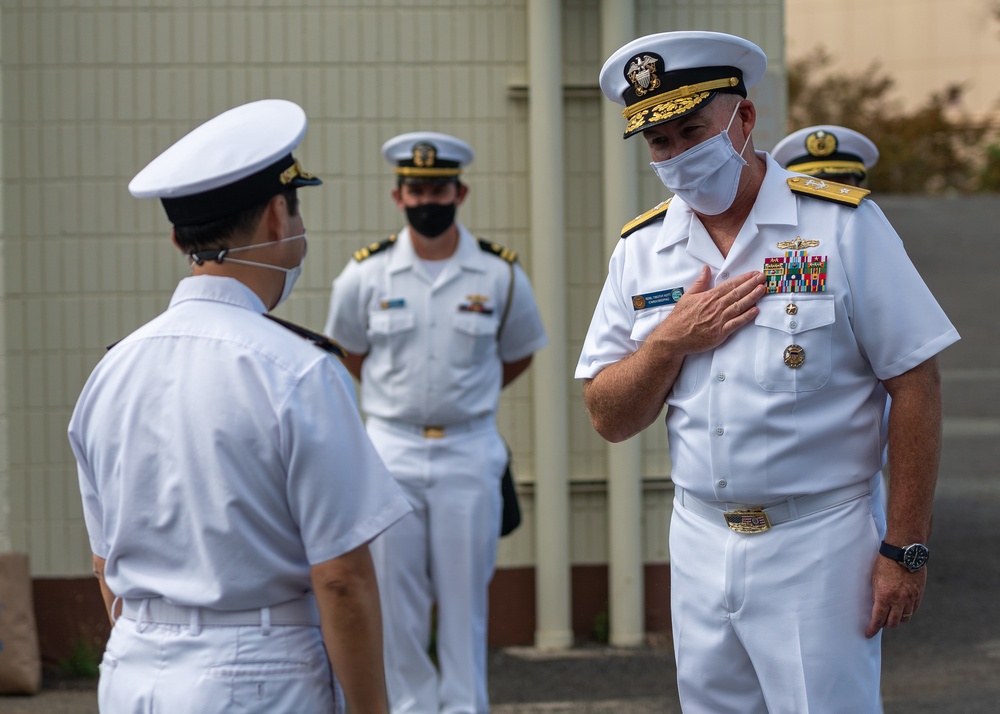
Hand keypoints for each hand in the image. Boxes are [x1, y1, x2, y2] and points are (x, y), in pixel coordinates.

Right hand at [646, 266, 765, 355]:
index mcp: (709, 297)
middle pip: (737, 293)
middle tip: (763, 278)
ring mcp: (719, 319)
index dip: (744, 279)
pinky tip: (755, 310)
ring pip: (739, 306)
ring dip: (752, 297)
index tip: (754, 274)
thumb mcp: (688, 296)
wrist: (674, 337)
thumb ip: (699, 282)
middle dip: (752, 284)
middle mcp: (716, 306)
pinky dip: (746, 317)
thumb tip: (705, 269)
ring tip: (762, 290)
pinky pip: (736, 323)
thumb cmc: (680, 318)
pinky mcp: (720, 332)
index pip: (730, 285)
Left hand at [866, 554, 925, 637]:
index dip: (873, 629)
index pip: (878, 619)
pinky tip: (902, 609)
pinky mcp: (919, 594)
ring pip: (904, 618)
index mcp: (884, 596)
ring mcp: (910, 598)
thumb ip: (876, 595)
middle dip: (885, 625)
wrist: (903, 552)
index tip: (868, 633)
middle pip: (893, 622)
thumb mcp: (874, 579)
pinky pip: (913, 610)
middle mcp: (898, 600)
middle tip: (880, 623)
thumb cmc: (884, 563)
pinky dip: (907, 612)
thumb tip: (876, 608)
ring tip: (891, 615)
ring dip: (897, 619)